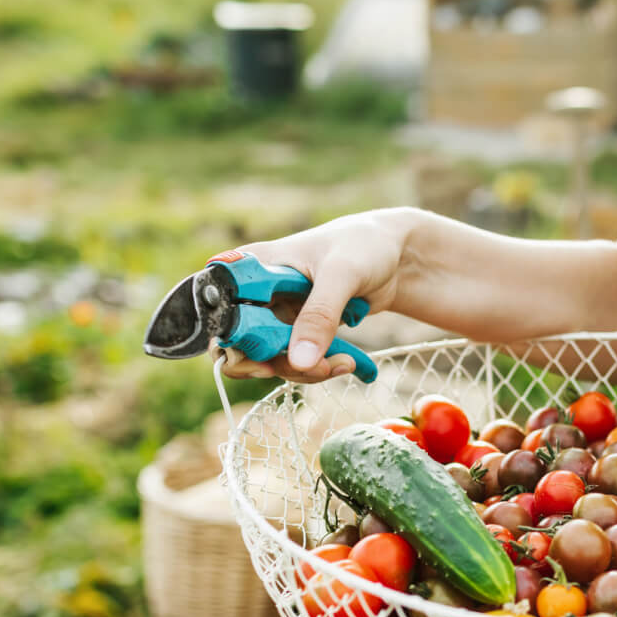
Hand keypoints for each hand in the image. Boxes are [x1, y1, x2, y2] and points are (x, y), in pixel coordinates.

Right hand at [217, 210, 409, 383]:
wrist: (397, 255)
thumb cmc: (364, 246)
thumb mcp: (341, 275)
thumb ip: (320, 316)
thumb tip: (299, 362)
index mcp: (252, 266)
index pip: (219, 310)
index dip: (232, 342)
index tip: (265, 362)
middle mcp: (257, 292)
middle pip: (241, 345)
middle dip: (278, 364)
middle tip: (319, 368)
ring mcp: (276, 313)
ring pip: (270, 359)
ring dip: (306, 370)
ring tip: (345, 362)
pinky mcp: (297, 330)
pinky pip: (295, 361)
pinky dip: (318, 367)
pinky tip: (348, 361)